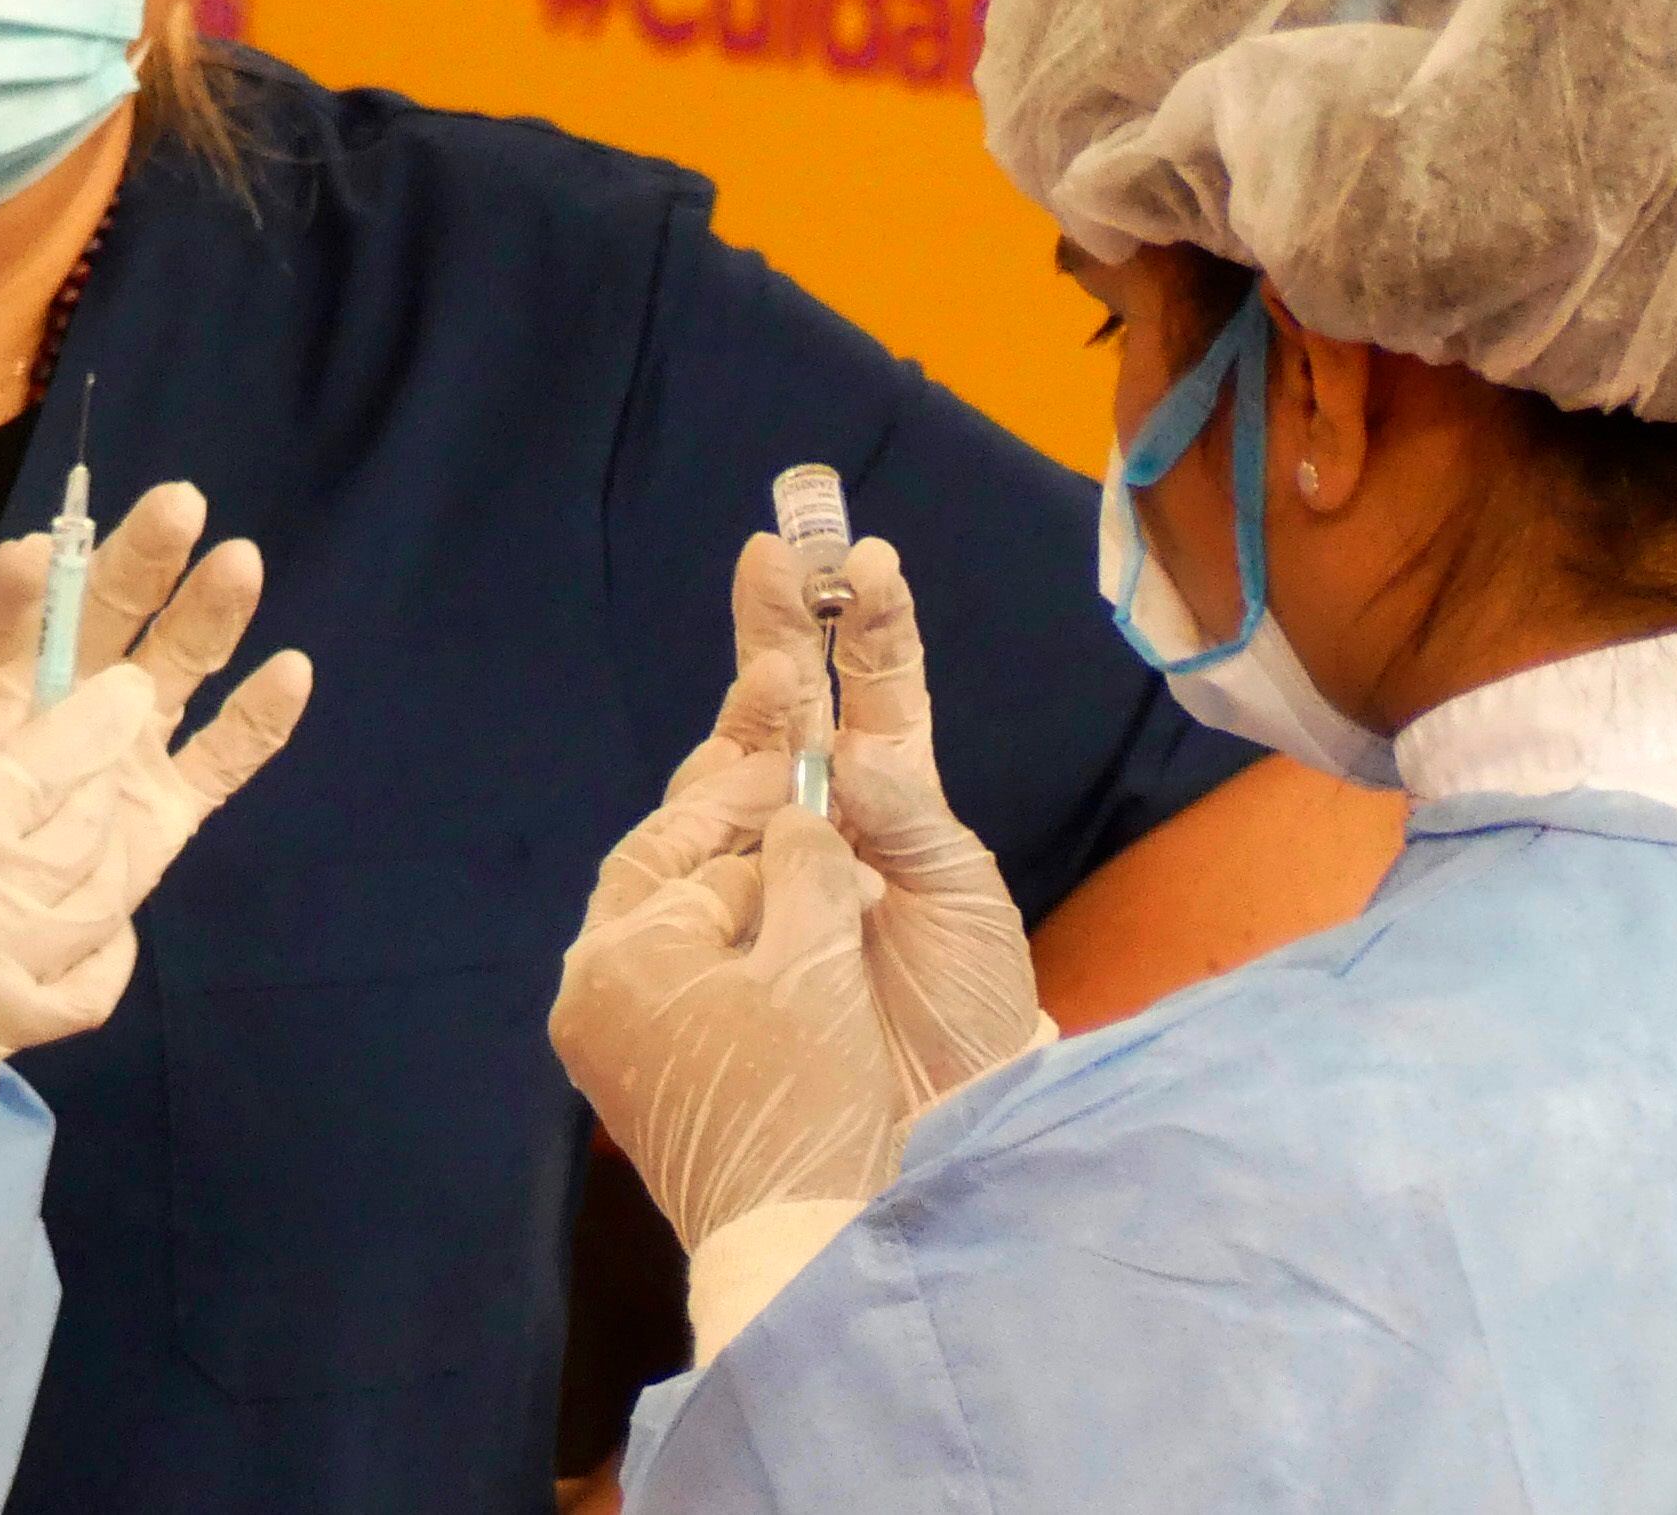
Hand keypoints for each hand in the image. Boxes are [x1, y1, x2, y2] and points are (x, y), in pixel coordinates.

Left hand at [0, 481, 313, 894]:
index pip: (2, 611)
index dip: (21, 582)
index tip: (39, 555)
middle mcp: (63, 689)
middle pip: (107, 611)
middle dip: (142, 557)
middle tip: (176, 506)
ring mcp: (122, 743)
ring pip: (175, 664)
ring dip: (208, 612)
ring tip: (238, 564)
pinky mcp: (166, 804)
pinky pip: (220, 757)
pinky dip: (257, 719)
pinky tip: (289, 672)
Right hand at [0, 666, 159, 1157]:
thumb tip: (23, 719)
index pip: (38, 775)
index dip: (93, 724)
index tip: (128, 689)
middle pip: (80, 836)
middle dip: (109, 774)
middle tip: (118, 733)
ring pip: (100, 907)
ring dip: (116, 848)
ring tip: (107, 805)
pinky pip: (87, 992)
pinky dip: (111, 943)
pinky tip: (103, 908)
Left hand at [552, 775, 910, 1252]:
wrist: (795, 1246)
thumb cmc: (805, 1095)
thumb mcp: (817, 959)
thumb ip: (805, 863)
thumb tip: (798, 815)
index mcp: (614, 957)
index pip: (677, 846)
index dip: (751, 802)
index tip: (807, 771)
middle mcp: (588, 996)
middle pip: (660, 882)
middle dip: (735, 839)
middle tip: (800, 799)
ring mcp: (605, 1045)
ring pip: (672, 932)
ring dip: (741, 894)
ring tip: (813, 864)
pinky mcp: (638, 1082)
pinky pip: (677, 983)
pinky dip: (732, 950)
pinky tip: (793, 936)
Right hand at [711, 532, 1044, 1098]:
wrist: (940, 1124)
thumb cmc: (969, 1011)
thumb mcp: (965, 901)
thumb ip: (909, 820)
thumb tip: (845, 754)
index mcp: (894, 796)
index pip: (875, 688)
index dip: (868, 622)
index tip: (866, 553)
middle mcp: (824, 816)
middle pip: (791, 705)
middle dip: (780, 626)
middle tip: (775, 552)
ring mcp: (769, 863)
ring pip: (740, 765)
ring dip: (758, 709)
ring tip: (779, 668)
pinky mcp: (726, 918)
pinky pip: (707, 853)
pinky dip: (719, 810)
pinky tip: (738, 771)